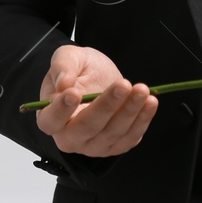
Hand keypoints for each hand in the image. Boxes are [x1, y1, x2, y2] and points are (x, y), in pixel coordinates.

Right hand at [36, 45, 158, 156]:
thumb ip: (62, 66)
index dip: (61, 110)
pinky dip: (142, 120)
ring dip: (129, 112)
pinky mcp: (116, 145)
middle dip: (106, 106)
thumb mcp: (68, 57)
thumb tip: (64, 83)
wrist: (98, 77)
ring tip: (141, 89)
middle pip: (86, 129)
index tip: (74, 93)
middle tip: (123, 85)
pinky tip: (150, 102)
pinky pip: (130, 138)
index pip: (51, 120)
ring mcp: (93, 145)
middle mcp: (70, 137)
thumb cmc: (78, 70)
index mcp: (50, 117)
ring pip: (111, 134)